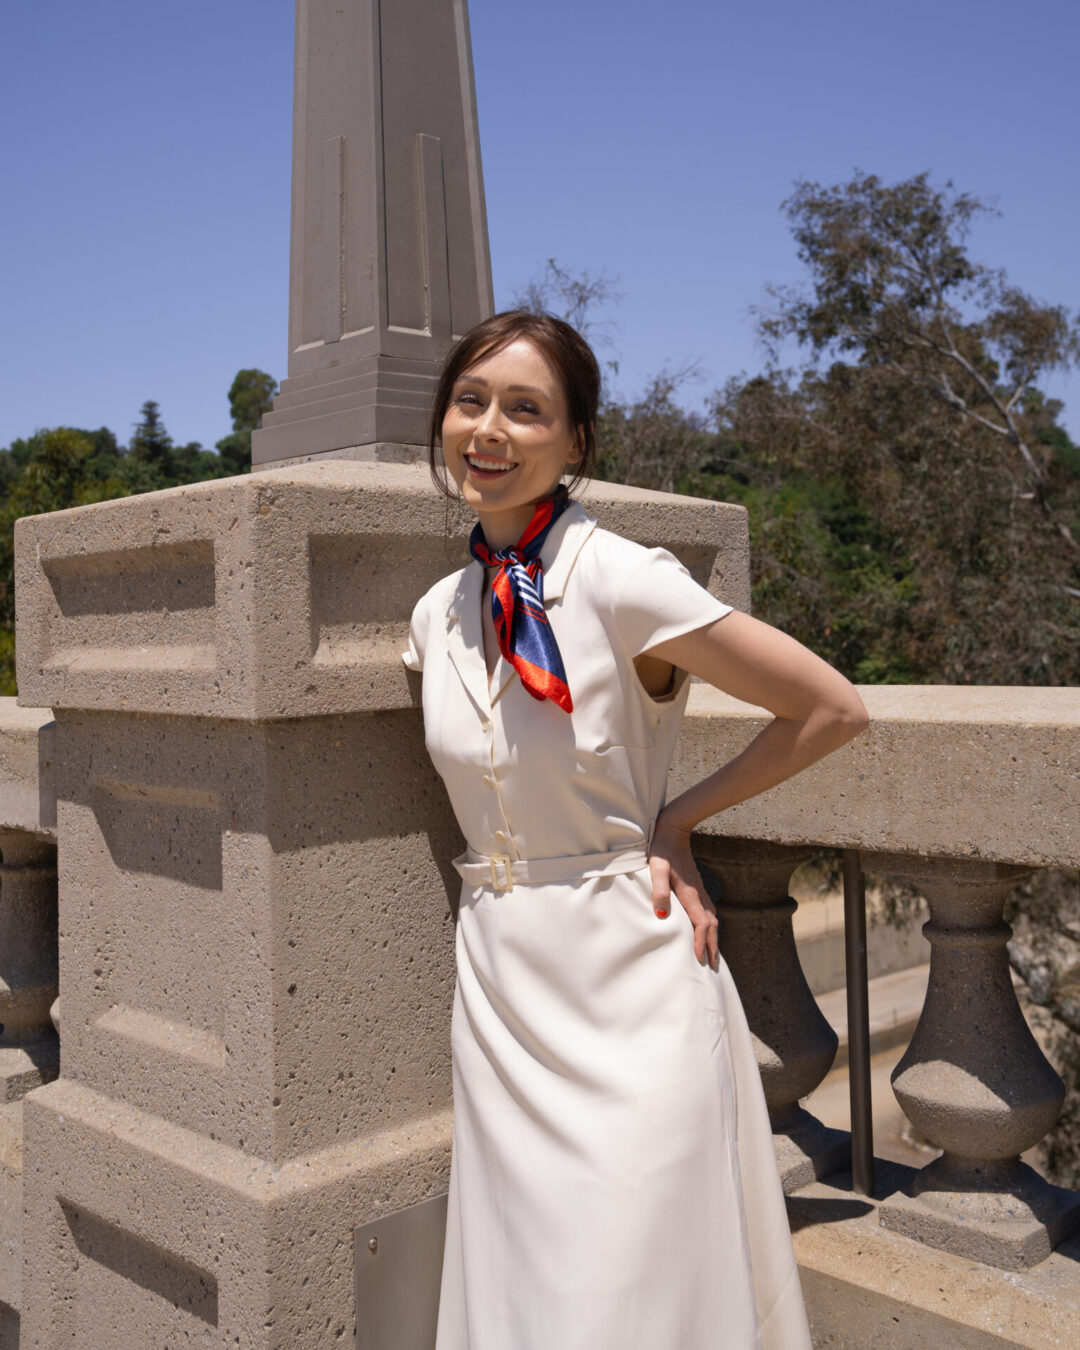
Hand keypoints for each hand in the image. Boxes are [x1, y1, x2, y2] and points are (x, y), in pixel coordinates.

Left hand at [647, 813, 719, 968]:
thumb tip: (661, 915)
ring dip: (713, 937)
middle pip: (711, 925)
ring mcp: (700, 890)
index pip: (701, 924)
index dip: (701, 942)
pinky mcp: (697, 886)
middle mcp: (699, 894)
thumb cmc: (662, 850)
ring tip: (711, 953)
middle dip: (712, 946)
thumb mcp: (656, 868)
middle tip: (712, 966)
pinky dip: (710, 925)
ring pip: (712, 919)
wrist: (674, 830)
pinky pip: (708, 911)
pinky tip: (706, 929)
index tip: (699, 960)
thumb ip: (659, 890)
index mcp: (690, 894)